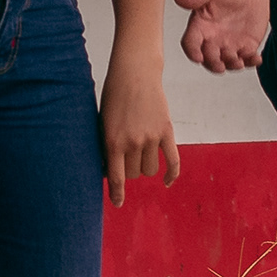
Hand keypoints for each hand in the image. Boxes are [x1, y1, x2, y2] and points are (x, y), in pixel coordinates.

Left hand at [101, 66, 178, 203]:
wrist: (135, 73)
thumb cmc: (114, 95)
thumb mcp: (103, 122)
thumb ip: (107, 146)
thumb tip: (109, 171)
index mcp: (113, 141)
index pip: (116, 177)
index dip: (117, 194)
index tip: (117, 203)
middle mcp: (133, 142)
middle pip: (134, 174)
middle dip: (129, 171)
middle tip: (126, 158)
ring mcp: (151, 137)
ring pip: (151, 170)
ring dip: (145, 167)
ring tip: (140, 155)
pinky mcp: (167, 131)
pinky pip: (173, 161)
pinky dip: (171, 175)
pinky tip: (167, 182)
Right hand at [175, 0, 268, 73]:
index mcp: (200, 26)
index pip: (190, 43)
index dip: (192, 52)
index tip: (198, 57)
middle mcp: (212, 39)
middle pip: (208, 59)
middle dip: (213, 64)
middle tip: (220, 65)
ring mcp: (229, 45)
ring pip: (227, 63)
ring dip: (232, 65)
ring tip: (239, 62)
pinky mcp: (246, 46)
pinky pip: (247, 59)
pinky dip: (251, 62)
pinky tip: (256, 58)